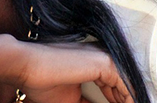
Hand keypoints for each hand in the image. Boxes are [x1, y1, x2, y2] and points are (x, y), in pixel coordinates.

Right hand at [17, 42, 133, 102]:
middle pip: (121, 86)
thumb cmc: (41, 83)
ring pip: (126, 85)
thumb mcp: (71, 100)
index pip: (111, 87)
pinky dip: (130, 99)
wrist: (27, 67)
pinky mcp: (105, 63)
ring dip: (129, 101)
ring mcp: (103, 58)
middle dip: (124, 102)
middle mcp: (99, 57)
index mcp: (90, 63)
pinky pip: (127, 85)